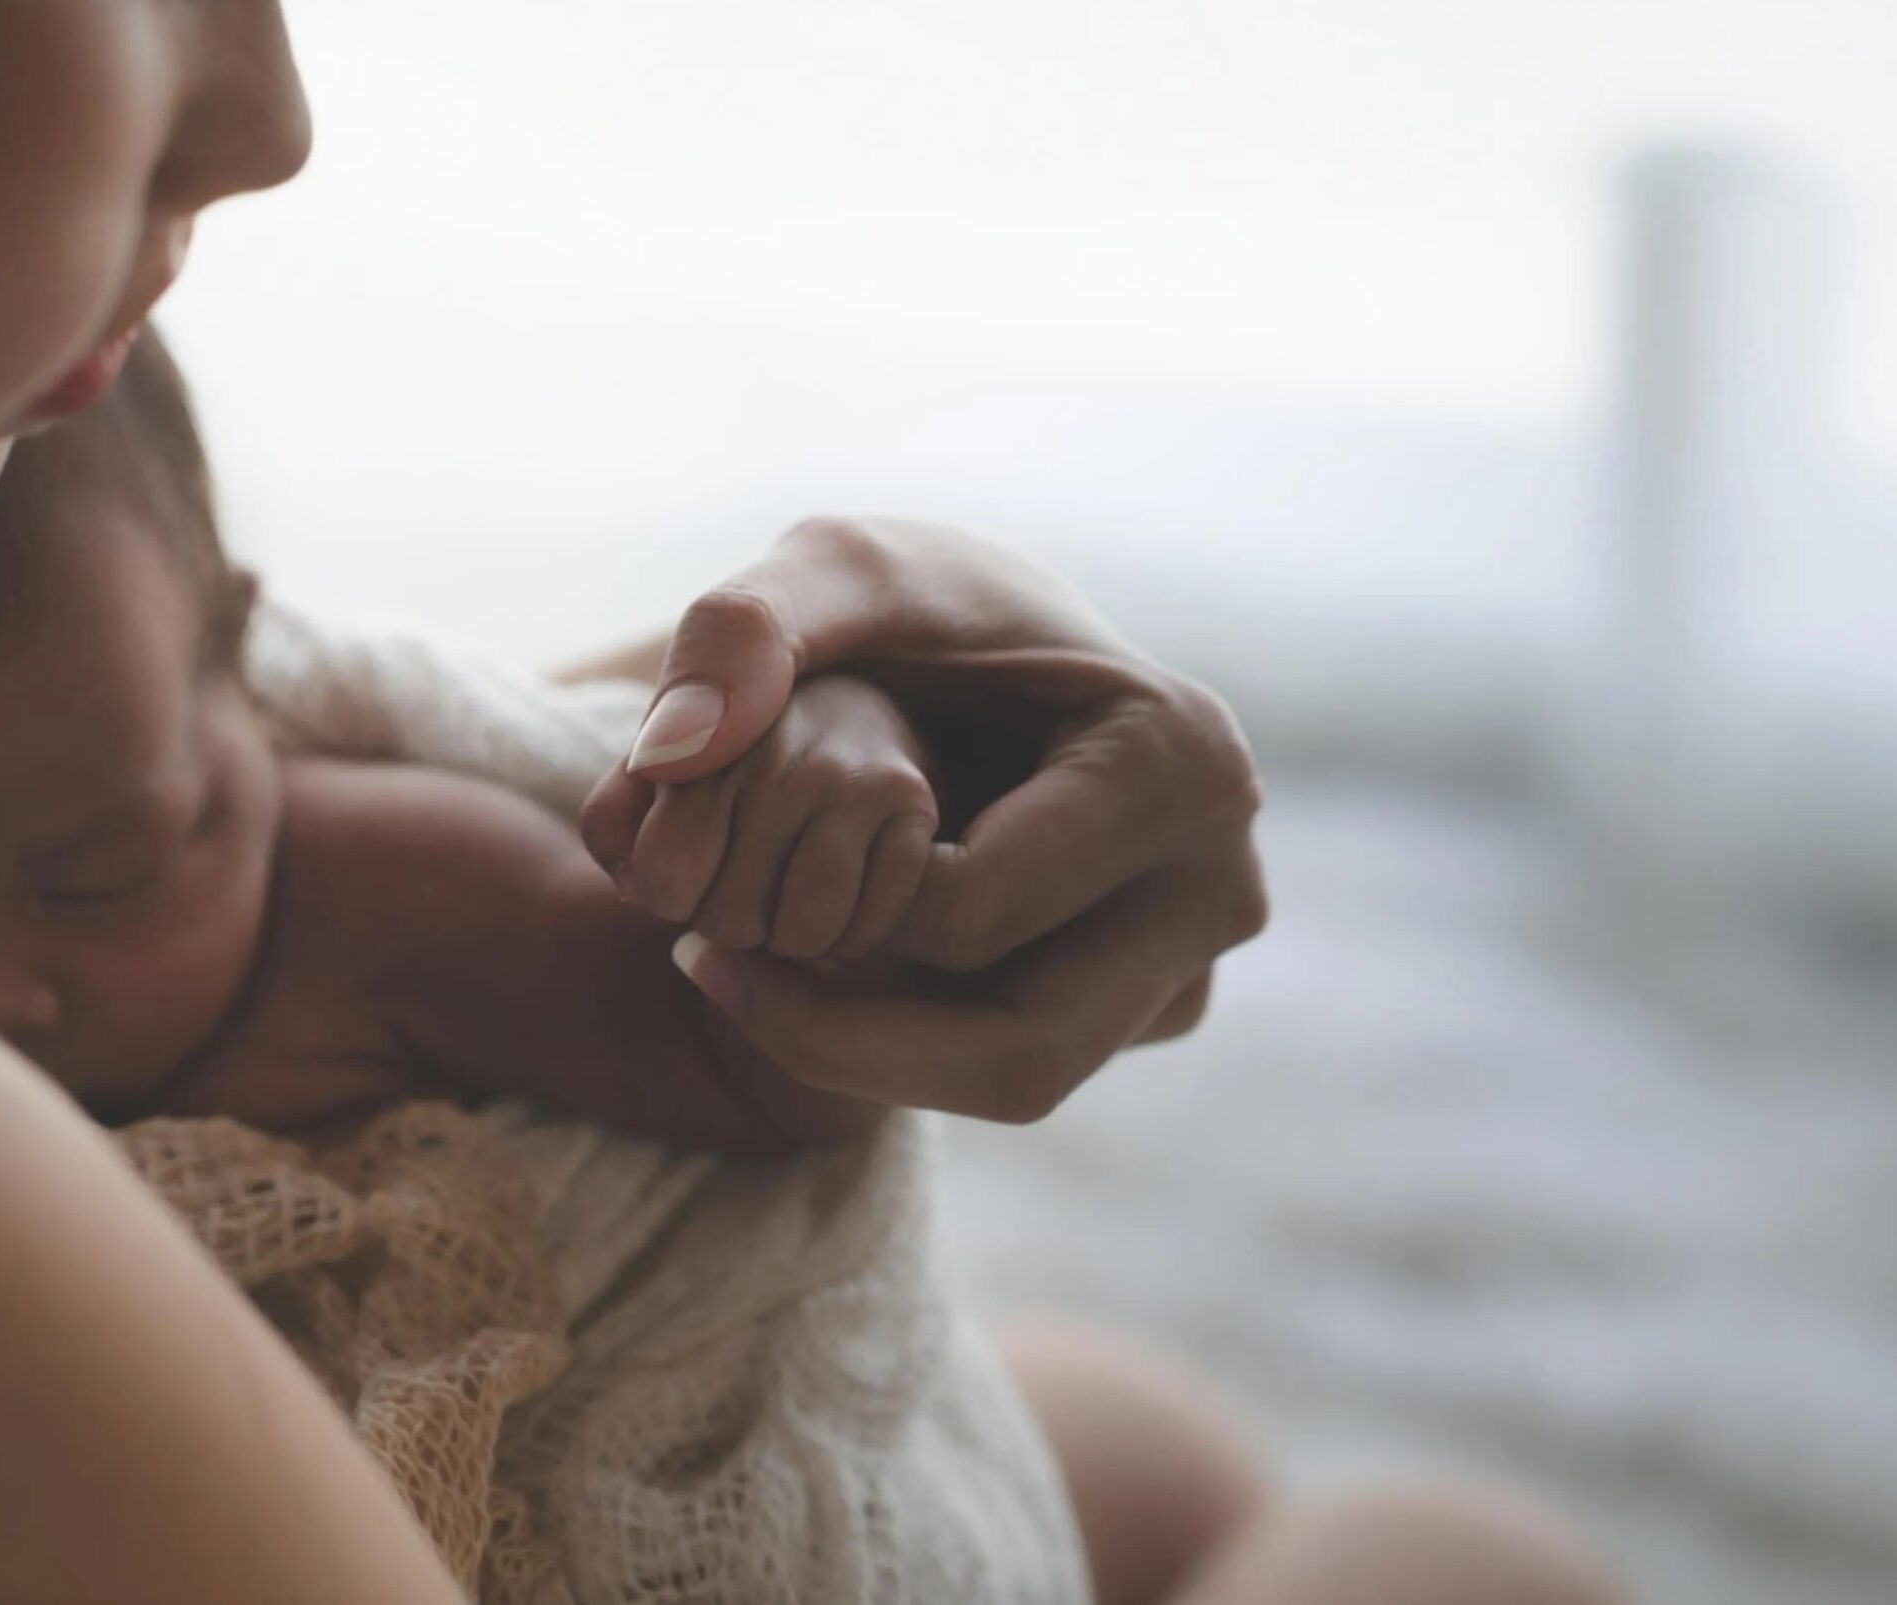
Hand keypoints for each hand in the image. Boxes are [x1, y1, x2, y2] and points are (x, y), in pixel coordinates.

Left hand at [580, 517, 1267, 1123]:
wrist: (993, 644)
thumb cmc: (919, 605)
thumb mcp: (831, 572)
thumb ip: (743, 628)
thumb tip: (675, 757)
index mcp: (1179, 766)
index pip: (971, 921)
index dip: (824, 911)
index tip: (716, 883)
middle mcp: (1221, 880)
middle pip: (1019, 1051)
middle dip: (846, 1034)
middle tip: (709, 969)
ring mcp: (1197, 958)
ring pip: (1020, 1080)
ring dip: (869, 1048)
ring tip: (747, 970)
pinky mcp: (1156, 1003)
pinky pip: (1024, 1066)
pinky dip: (912, 1039)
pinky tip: (826, 964)